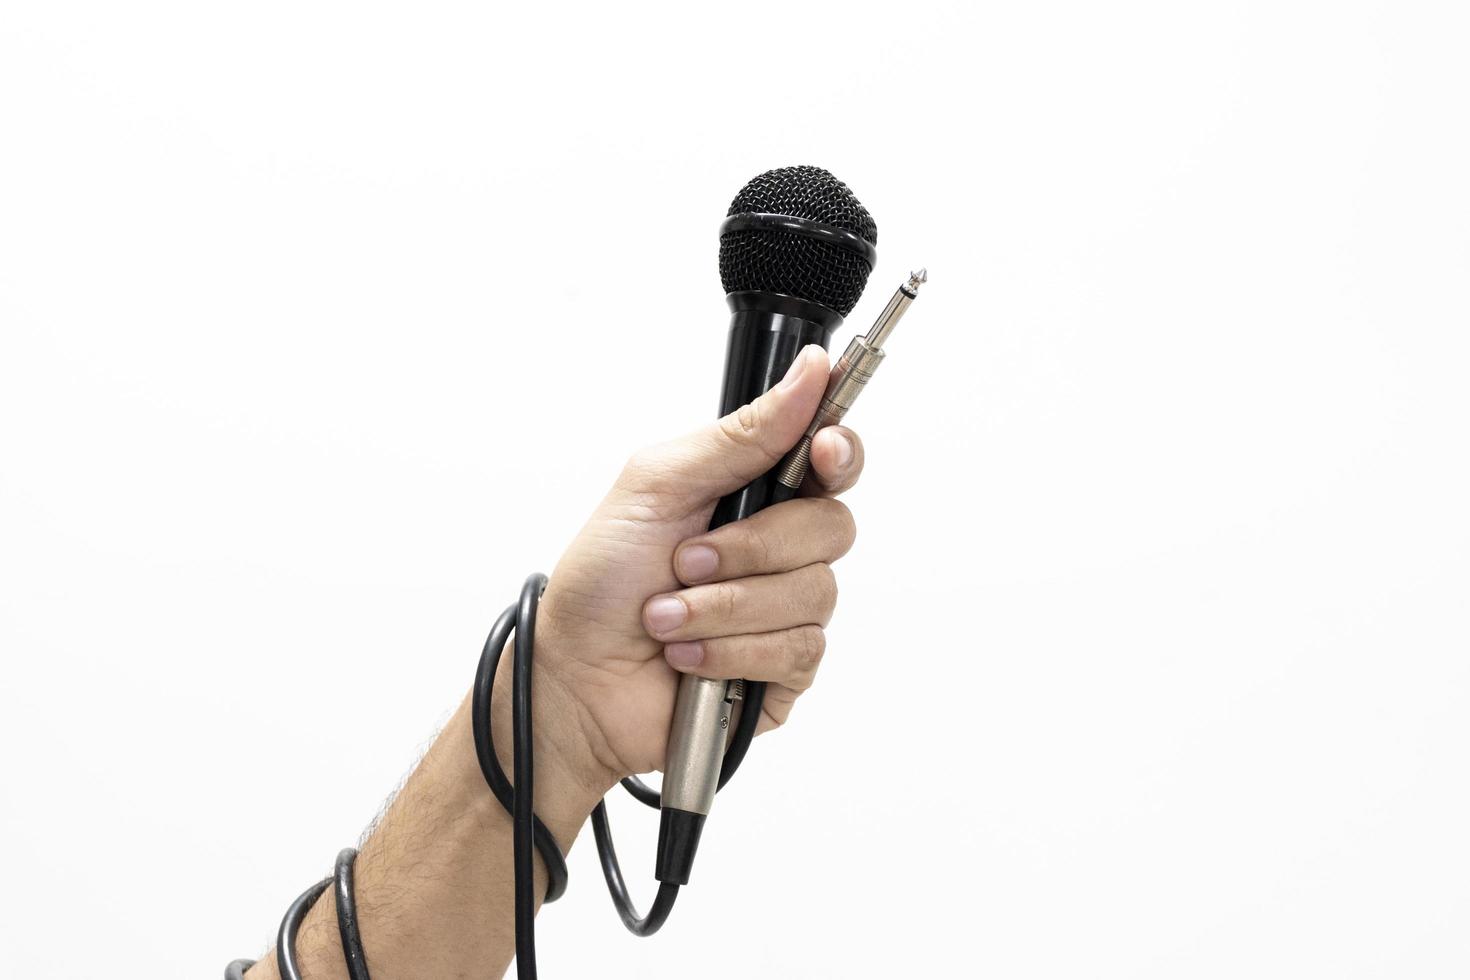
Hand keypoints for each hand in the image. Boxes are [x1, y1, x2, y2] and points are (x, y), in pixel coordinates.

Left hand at [526, 344, 865, 796]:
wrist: (573, 676)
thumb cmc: (602, 579)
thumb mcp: (658, 485)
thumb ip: (740, 434)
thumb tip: (810, 371)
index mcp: (753, 490)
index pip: (831, 458)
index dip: (839, 451)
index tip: (822, 452)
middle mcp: (778, 546)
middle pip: (831, 526)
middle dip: (751, 547)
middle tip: (685, 560)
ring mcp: (785, 609)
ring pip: (814, 593)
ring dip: (726, 607)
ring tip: (667, 617)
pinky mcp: (784, 669)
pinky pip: (798, 651)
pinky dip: (731, 651)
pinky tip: (688, 656)